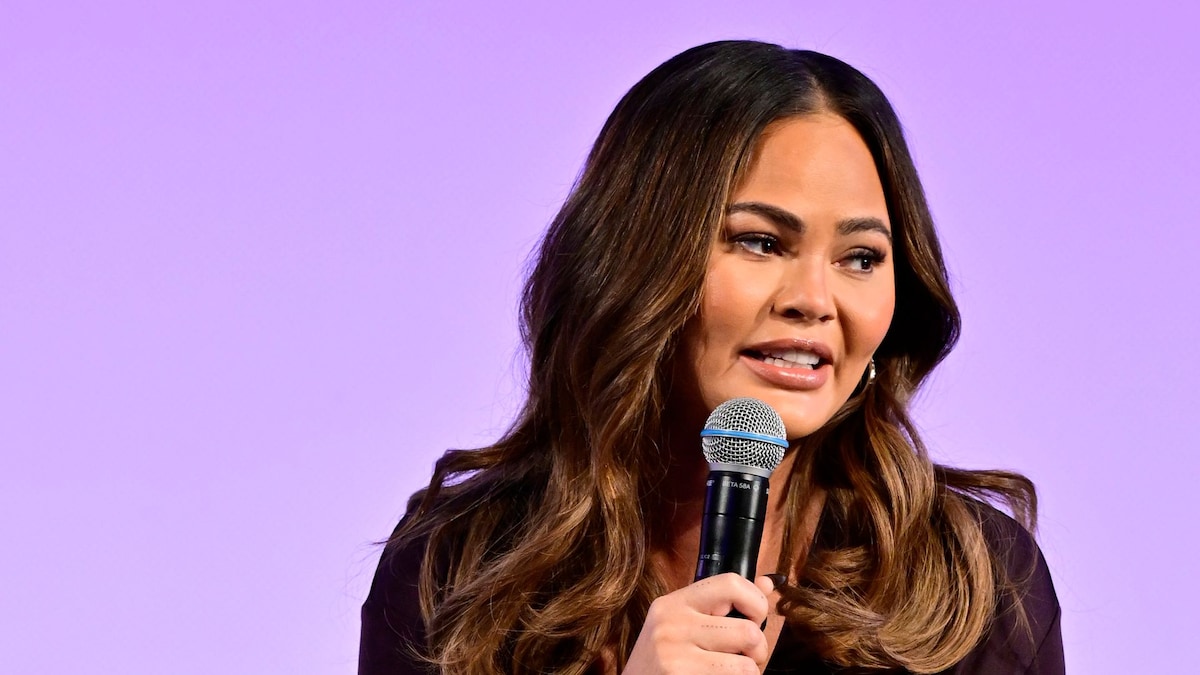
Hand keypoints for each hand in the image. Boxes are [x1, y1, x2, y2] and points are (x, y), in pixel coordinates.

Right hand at [622, 573, 777, 674]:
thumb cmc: (664, 661)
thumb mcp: (684, 625)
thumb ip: (725, 604)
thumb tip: (768, 583)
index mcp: (673, 603)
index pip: (731, 583)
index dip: (756, 602)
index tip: (754, 619)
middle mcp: (671, 624)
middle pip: (747, 631)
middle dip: (758, 650)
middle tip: (746, 658)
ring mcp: (674, 655)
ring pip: (746, 665)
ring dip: (748, 673)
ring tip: (730, 673)